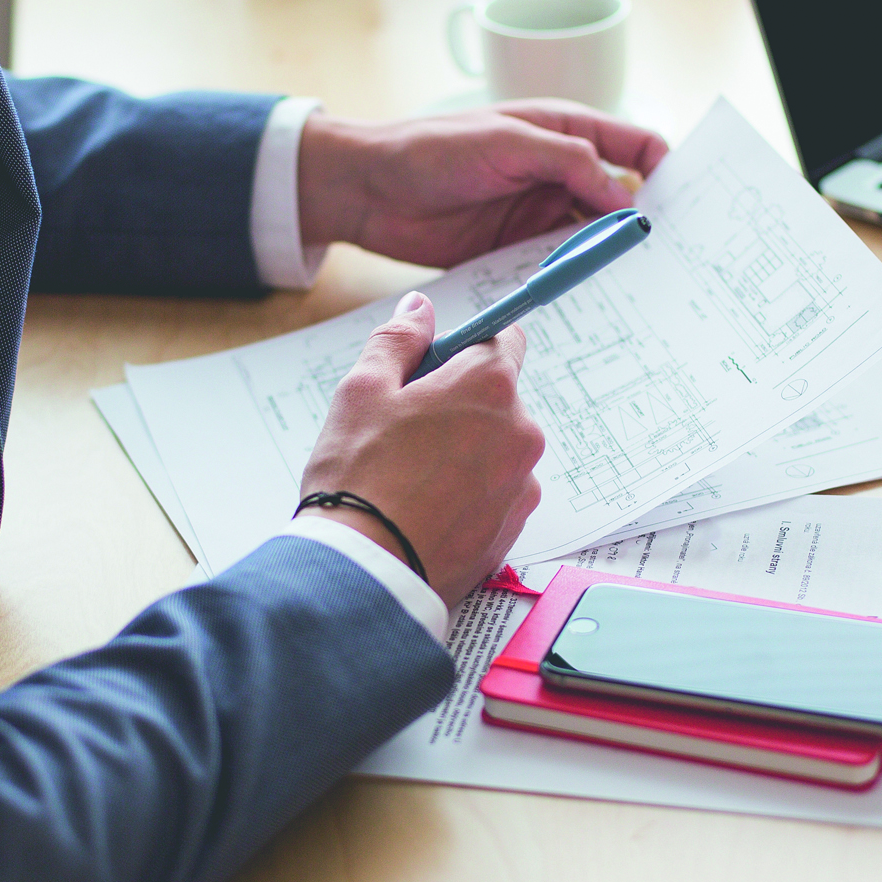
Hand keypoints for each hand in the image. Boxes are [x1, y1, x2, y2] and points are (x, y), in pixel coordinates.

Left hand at [297, 100, 669, 269]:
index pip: (635, 145)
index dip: (666, 170)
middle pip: (620, 199)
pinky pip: (558, 266)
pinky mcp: (516, 249)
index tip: (686, 204)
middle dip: (645, 223)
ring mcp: (539, 212)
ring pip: (592, 237)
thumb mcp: (506, 143)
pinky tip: (591, 298)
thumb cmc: (431, 149)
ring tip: (640, 286)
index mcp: (565, 130)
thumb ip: (567, 161)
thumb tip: (621, 196)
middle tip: (671, 257)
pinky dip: (575, 279)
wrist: (367, 189)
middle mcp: (560, 171)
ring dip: (610, 257)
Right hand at [299, 292, 544, 608]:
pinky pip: (495, 495)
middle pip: (498, 399)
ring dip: (465, 453)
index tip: (437, 364)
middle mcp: (521, 432)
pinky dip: (469, 496)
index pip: (504, 338)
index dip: (466, 347)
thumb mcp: (362, 390)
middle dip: (459, 405)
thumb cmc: (359, 478)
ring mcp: (522, 485)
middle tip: (404, 430)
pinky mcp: (514, 529)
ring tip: (410, 479)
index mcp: (490, 385)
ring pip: (496, 450)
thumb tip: (420, 309)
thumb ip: (398, 340)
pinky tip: (426, 510)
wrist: (366, 572)